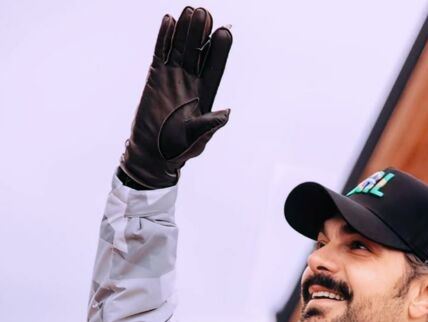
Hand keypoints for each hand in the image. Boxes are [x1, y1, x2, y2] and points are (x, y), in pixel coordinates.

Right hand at [118, 7, 231, 188]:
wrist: (152, 154)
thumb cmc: (178, 150)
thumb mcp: (197, 139)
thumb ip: (209, 125)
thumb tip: (226, 114)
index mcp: (205, 95)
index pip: (215, 68)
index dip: (219, 50)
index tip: (224, 32)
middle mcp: (191, 82)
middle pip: (198, 52)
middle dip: (202, 33)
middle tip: (205, 13)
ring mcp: (173, 77)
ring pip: (180, 48)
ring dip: (185, 30)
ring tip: (190, 10)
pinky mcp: (155, 77)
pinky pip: (161, 52)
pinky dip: (164, 37)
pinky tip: (169, 20)